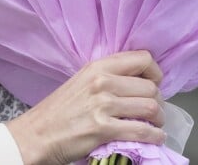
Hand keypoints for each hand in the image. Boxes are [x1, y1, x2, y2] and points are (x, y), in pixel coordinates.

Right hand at [5, 50, 165, 164]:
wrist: (38, 132)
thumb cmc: (60, 108)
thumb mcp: (82, 81)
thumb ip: (108, 76)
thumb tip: (139, 82)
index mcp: (98, 66)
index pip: (143, 58)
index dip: (155, 73)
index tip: (153, 84)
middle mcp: (102, 81)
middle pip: (151, 87)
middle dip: (158, 101)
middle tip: (153, 111)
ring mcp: (103, 104)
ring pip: (151, 108)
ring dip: (159, 120)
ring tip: (153, 125)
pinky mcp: (104, 128)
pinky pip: (143, 131)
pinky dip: (155, 137)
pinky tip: (153, 138)